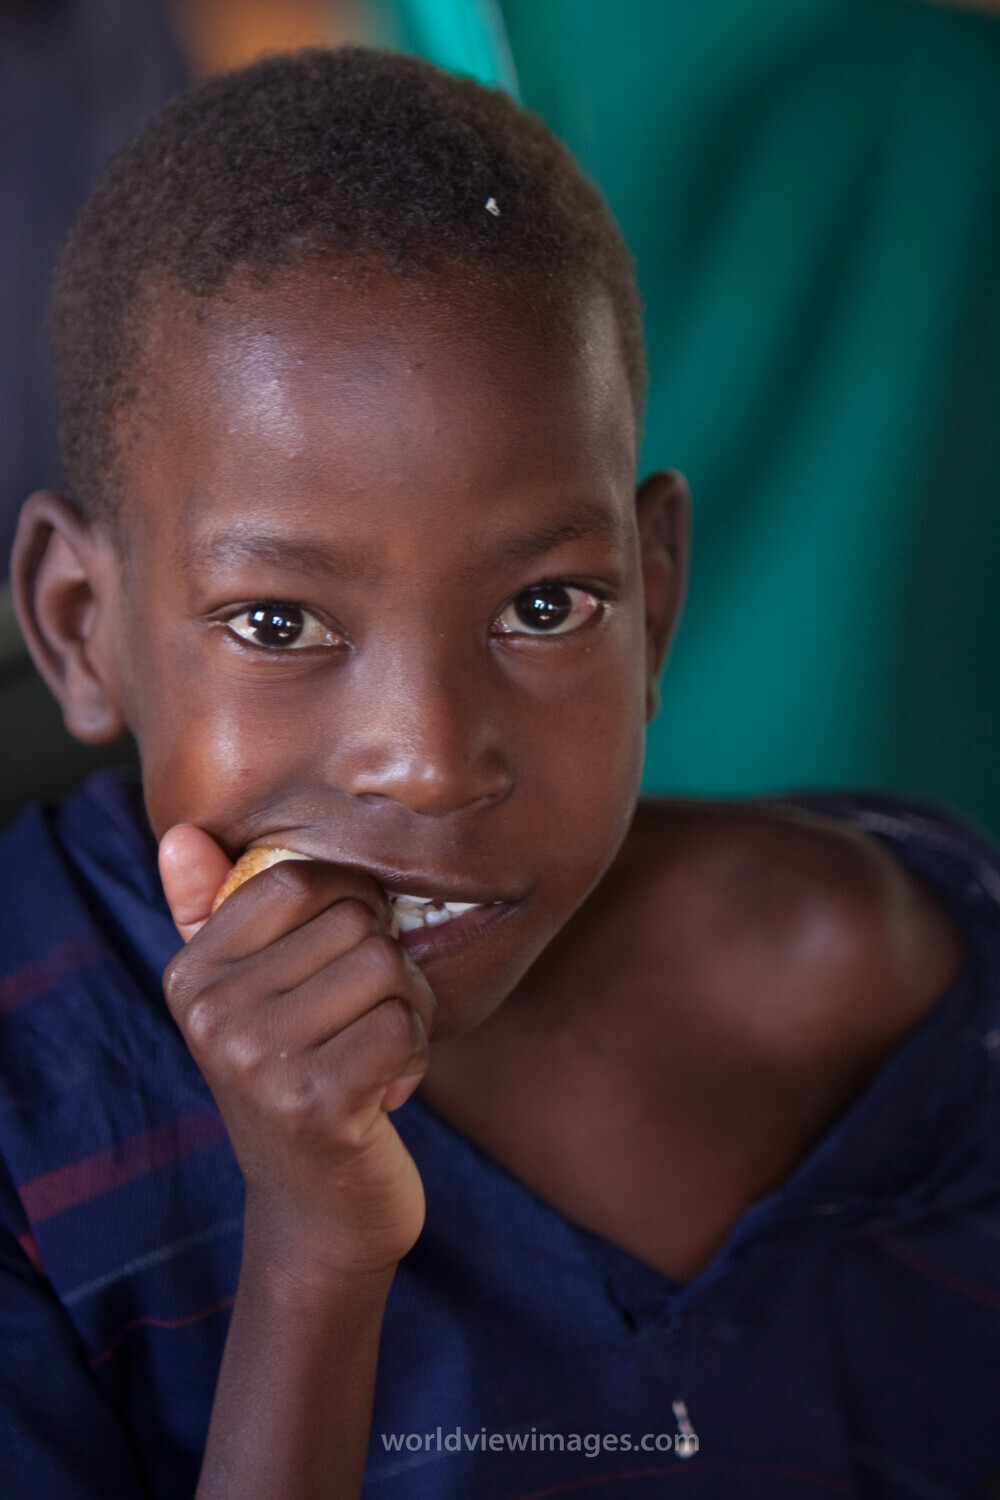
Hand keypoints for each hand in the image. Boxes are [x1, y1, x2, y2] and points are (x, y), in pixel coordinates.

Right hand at [159, 826, 435, 1277]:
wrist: (317, 1213)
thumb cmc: (295, 1082)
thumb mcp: (248, 999)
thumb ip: (214, 913)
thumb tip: (181, 834)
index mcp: (192, 976)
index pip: (297, 880)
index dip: (349, 909)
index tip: (340, 966)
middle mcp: (212, 1014)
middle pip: (354, 920)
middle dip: (386, 965)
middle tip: (364, 1021)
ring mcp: (257, 1060)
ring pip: (385, 966)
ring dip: (406, 1011)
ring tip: (376, 1053)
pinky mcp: (313, 1103)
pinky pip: (402, 1026)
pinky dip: (414, 1055)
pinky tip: (386, 1090)